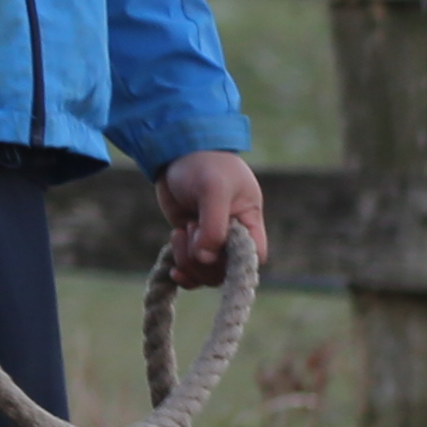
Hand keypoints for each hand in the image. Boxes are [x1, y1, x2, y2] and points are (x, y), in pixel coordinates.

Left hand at [159, 149, 267, 289]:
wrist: (178, 153)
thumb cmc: (204, 164)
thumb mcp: (213, 189)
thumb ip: (214, 224)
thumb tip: (205, 257)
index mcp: (249, 221)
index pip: (254, 257)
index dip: (236, 262)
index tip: (215, 249)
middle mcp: (233, 236)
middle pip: (226, 270)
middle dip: (203, 260)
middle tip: (190, 228)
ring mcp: (210, 241)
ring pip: (206, 273)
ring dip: (188, 261)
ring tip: (180, 232)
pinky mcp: (191, 243)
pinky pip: (191, 271)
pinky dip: (183, 273)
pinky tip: (173, 269)